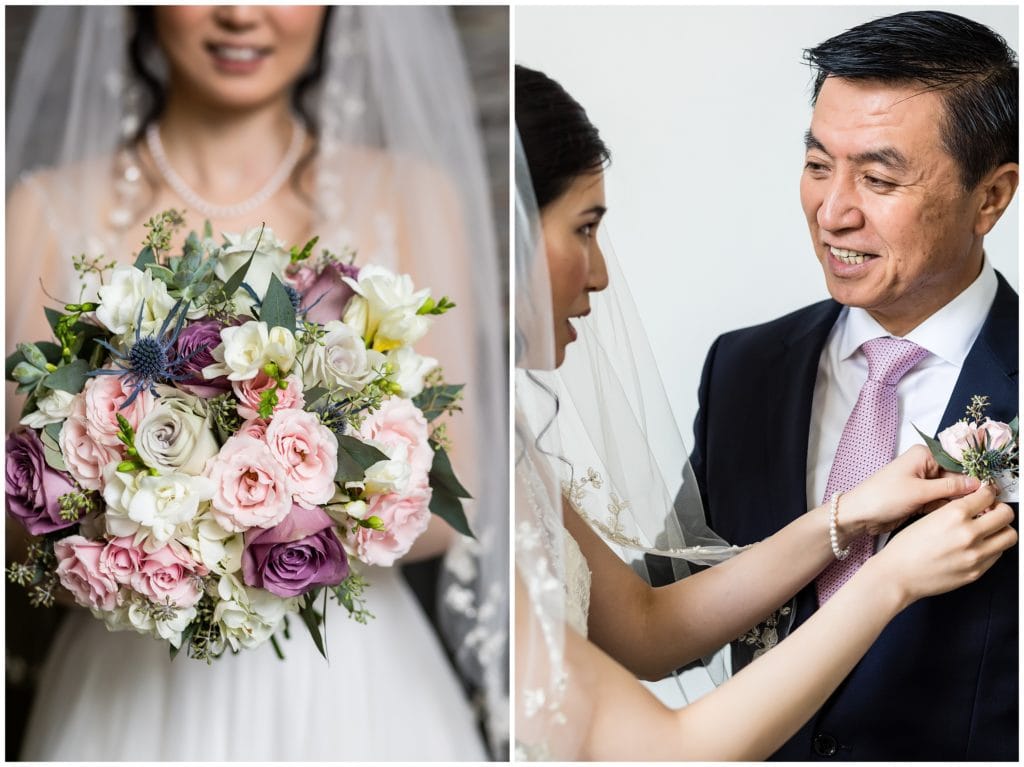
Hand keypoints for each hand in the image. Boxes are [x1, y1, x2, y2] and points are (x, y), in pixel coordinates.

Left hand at [839, 445, 980, 541]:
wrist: (859, 515)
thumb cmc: (883, 497)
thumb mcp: (919, 492)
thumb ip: (950, 487)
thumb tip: (978, 484)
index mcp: (923, 455)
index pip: (957, 461)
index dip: (974, 476)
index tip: (990, 490)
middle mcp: (924, 465)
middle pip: (956, 477)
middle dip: (968, 492)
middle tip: (986, 506)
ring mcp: (922, 482)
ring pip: (951, 491)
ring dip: (959, 502)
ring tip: (974, 513)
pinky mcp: (920, 498)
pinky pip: (941, 501)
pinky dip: (947, 509)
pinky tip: (957, 517)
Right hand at [869, 482, 1015, 606]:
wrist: (898, 575)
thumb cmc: (905, 548)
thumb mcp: (928, 518)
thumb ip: (955, 511)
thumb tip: (976, 506)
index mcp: (954, 515)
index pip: (987, 495)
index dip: (988, 492)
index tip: (986, 495)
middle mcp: (969, 533)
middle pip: (1006, 515)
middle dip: (1001, 510)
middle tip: (992, 511)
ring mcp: (976, 555)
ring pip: (1010, 536)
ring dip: (1002, 530)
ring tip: (990, 530)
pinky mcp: (977, 571)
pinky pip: (998, 555)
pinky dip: (993, 547)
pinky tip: (979, 546)